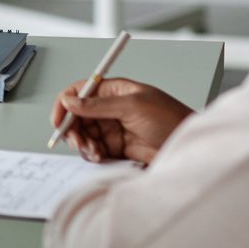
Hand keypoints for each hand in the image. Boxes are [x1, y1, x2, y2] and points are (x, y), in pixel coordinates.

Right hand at [49, 77, 192, 165]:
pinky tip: (100, 156)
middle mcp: (111, 109)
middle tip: (77, 140)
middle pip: (78, 116)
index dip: (65, 104)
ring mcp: (114, 129)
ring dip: (83, 143)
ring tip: (94, 151)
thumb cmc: (171, 120)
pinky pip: (95, 150)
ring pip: (84, 134)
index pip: (80, 91)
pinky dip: (92, 154)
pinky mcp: (118, 148)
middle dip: (73, 129)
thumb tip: (70, 100)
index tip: (58, 120)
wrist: (190, 147)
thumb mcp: (133, 106)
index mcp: (114, 91)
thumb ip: (98, 105)